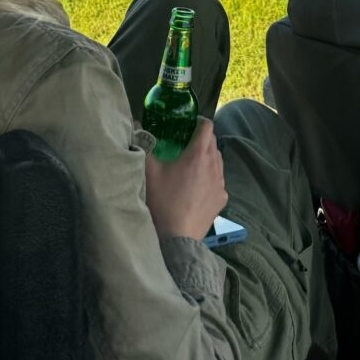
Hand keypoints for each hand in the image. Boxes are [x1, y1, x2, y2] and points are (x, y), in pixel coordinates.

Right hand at [144, 117, 227, 240]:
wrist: (177, 237)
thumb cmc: (162, 201)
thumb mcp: (149, 171)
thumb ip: (144, 145)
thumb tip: (136, 125)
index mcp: (198, 154)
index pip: (207, 126)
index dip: (198, 121)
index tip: (188, 124)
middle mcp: (214, 165)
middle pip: (213, 142)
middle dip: (202, 139)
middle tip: (185, 144)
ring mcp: (221, 183)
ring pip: (218, 161)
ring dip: (208, 158)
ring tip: (192, 166)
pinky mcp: (222, 199)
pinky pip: (219, 181)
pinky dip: (211, 178)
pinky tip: (198, 187)